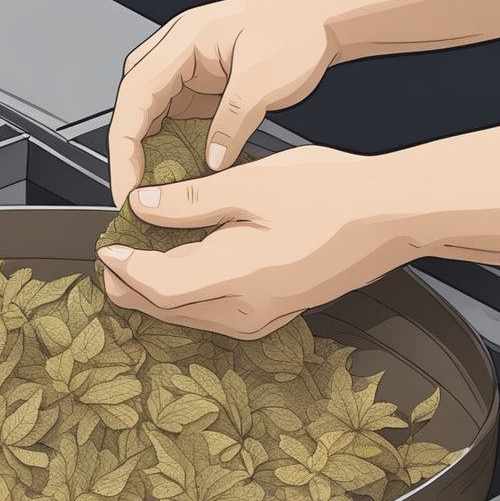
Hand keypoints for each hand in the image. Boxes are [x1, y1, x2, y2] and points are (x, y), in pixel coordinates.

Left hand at [97, 146, 412, 338]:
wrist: (393, 215)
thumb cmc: (334, 194)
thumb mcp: (251, 184)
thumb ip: (191, 200)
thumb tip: (144, 207)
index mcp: (236, 277)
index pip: (158, 284)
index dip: (126, 269)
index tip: (106, 249)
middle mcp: (247, 309)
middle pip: (170, 308)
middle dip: (134, 287)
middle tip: (110, 265)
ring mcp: (265, 316)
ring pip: (192, 315)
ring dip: (160, 295)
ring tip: (136, 270)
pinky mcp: (277, 311)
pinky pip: (217, 313)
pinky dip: (190, 297)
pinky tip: (185, 276)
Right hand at [107, 0, 336, 205]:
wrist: (319, 15)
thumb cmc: (296, 28)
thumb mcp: (264, 79)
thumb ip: (233, 122)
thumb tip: (210, 163)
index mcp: (182, 41)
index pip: (134, 98)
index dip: (124, 147)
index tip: (126, 186)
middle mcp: (174, 54)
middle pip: (132, 110)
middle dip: (128, 158)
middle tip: (133, 200)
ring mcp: (183, 71)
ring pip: (148, 120)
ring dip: (147, 157)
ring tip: (152, 197)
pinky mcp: (197, 87)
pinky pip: (172, 123)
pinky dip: (171, 151)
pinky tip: (177, 178)